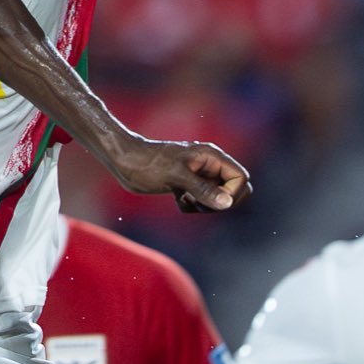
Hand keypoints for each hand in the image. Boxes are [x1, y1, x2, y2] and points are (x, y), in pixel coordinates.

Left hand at [106, 136, 249, 213]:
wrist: (123, 161)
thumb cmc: (147, 163)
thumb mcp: (176, 176)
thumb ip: (202, 189)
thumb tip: (226, 203)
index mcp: (211, 156)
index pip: (240, 178)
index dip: (232, 193)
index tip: (213, 200)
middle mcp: (208, 165)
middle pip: (232, 190)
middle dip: (219, 202)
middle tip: (199, 202)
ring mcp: (197, 176)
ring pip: (217, 199)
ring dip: (204, 206)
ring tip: (185, 199)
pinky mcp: (186, 185)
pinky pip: (201, 202)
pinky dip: (192, 206)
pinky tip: (178, 199)